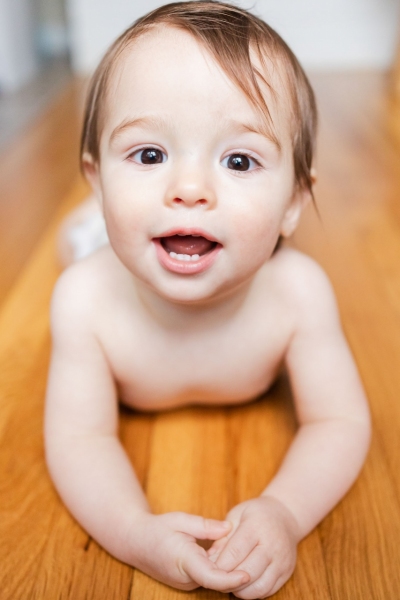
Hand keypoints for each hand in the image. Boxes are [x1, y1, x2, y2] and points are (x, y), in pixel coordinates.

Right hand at [127, 511, 249, 591]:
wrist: (135, 542)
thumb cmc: (157, 528)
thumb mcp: (180, 519)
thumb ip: (205, 525)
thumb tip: (228, 527)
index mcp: (184, 561)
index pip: (211, 577)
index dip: (231, 579)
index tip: (247, 575)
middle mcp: (186, 577)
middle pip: (217, 579)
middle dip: (233, 566)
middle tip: (244, 546)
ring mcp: (187, 582)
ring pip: (213, 577)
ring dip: (225, 564)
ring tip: (231, 544)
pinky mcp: (188, 580)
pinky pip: (207, 575)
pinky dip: (216, 565)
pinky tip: (219, 549)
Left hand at [207, 497, 299, 597]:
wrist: (285, 516)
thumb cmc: (256, 514)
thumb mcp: (236, 516)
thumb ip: (222, 537)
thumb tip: (208, 558)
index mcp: (257, 526)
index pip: (236, 552)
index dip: (219, 564)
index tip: (208, 568)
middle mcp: (272, 546)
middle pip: (247, 573)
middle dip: (228, 580)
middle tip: (217, 579)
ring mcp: (282, 561)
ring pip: (259, 587)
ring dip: (241, 590)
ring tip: (230, 582)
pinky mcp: (287, 574)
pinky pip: (268, 591)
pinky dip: (253, 592)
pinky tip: (243, 584)